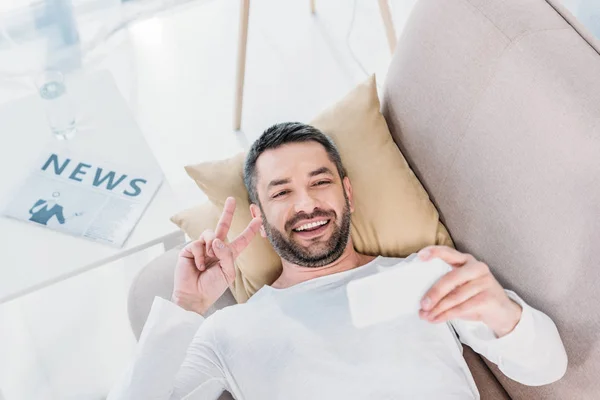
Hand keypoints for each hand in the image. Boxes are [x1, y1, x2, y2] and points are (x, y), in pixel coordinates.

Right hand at [172, 197, 260, 314]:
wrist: (194, 296)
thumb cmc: (212, 287)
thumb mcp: (227, 273)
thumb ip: (226, 255)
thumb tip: (216, 240)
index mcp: (228, 255)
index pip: (241, 240)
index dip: (250, 230)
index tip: (259, 220)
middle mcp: (216, 248)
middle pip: (223, 226)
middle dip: (228, 212)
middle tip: (231, 199)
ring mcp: (203, 247)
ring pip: (211, 234)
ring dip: (212, 247)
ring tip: (209, 261)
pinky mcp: (190, 249)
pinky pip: (198, 244)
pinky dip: (201, 255)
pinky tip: (199, 266)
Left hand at [418, 246, 521, 336]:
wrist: (503, 313)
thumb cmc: (475, 297)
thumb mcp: (460, 288)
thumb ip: (444, 289)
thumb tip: (421, 303)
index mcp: (465, 260)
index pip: (448, 252)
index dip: (434, 252)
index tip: (420, 256)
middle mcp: (476, 268)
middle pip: (450, 278)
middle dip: (434, 292)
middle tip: (422, 305)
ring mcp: (485, 282)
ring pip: (455, 296)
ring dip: (438, 308)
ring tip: (426, 316)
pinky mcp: (488, 298)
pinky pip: (463, 308)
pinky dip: (447, 315)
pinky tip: (437, 319)